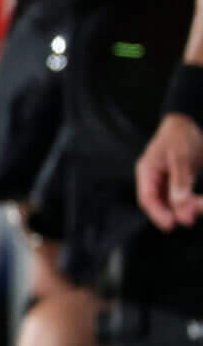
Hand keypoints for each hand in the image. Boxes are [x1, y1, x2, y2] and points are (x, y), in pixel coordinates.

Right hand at [138, 113, 202, 229]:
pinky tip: (199, 203)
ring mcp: (168, 179)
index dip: (157, 213)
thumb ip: (180, 179)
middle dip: (175, 212)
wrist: (192, 122)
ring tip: (199, 208)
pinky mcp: (180, 180)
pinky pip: (183, 195)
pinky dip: (191, 201)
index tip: (170, 224)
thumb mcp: (180, 156)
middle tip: (190, 218)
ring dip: (185, 208)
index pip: (147, 198)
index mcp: (147, 171)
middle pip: (160, 202)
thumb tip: (179, 203)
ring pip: (173, 201)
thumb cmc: (180, 134)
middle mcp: (155, 178)